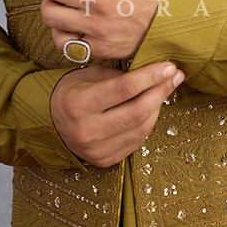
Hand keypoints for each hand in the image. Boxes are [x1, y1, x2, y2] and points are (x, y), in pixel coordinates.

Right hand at [50, 61, 183, 166]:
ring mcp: (96, 149)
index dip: (151, 76)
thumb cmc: (74, 91)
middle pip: (137, 111)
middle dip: (161, 91)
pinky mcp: (104, 161)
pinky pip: (136, 141)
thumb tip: (154, 71)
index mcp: (80, 103)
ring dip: (159, 106)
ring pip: (141, 128)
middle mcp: (87, 130)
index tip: (169, 66)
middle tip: (175, 75)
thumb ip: (119, 75)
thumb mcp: (90, 75)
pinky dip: (149, 122)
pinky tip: (153, 107)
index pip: (124, 88)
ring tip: (166, 89)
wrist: (51, 121)